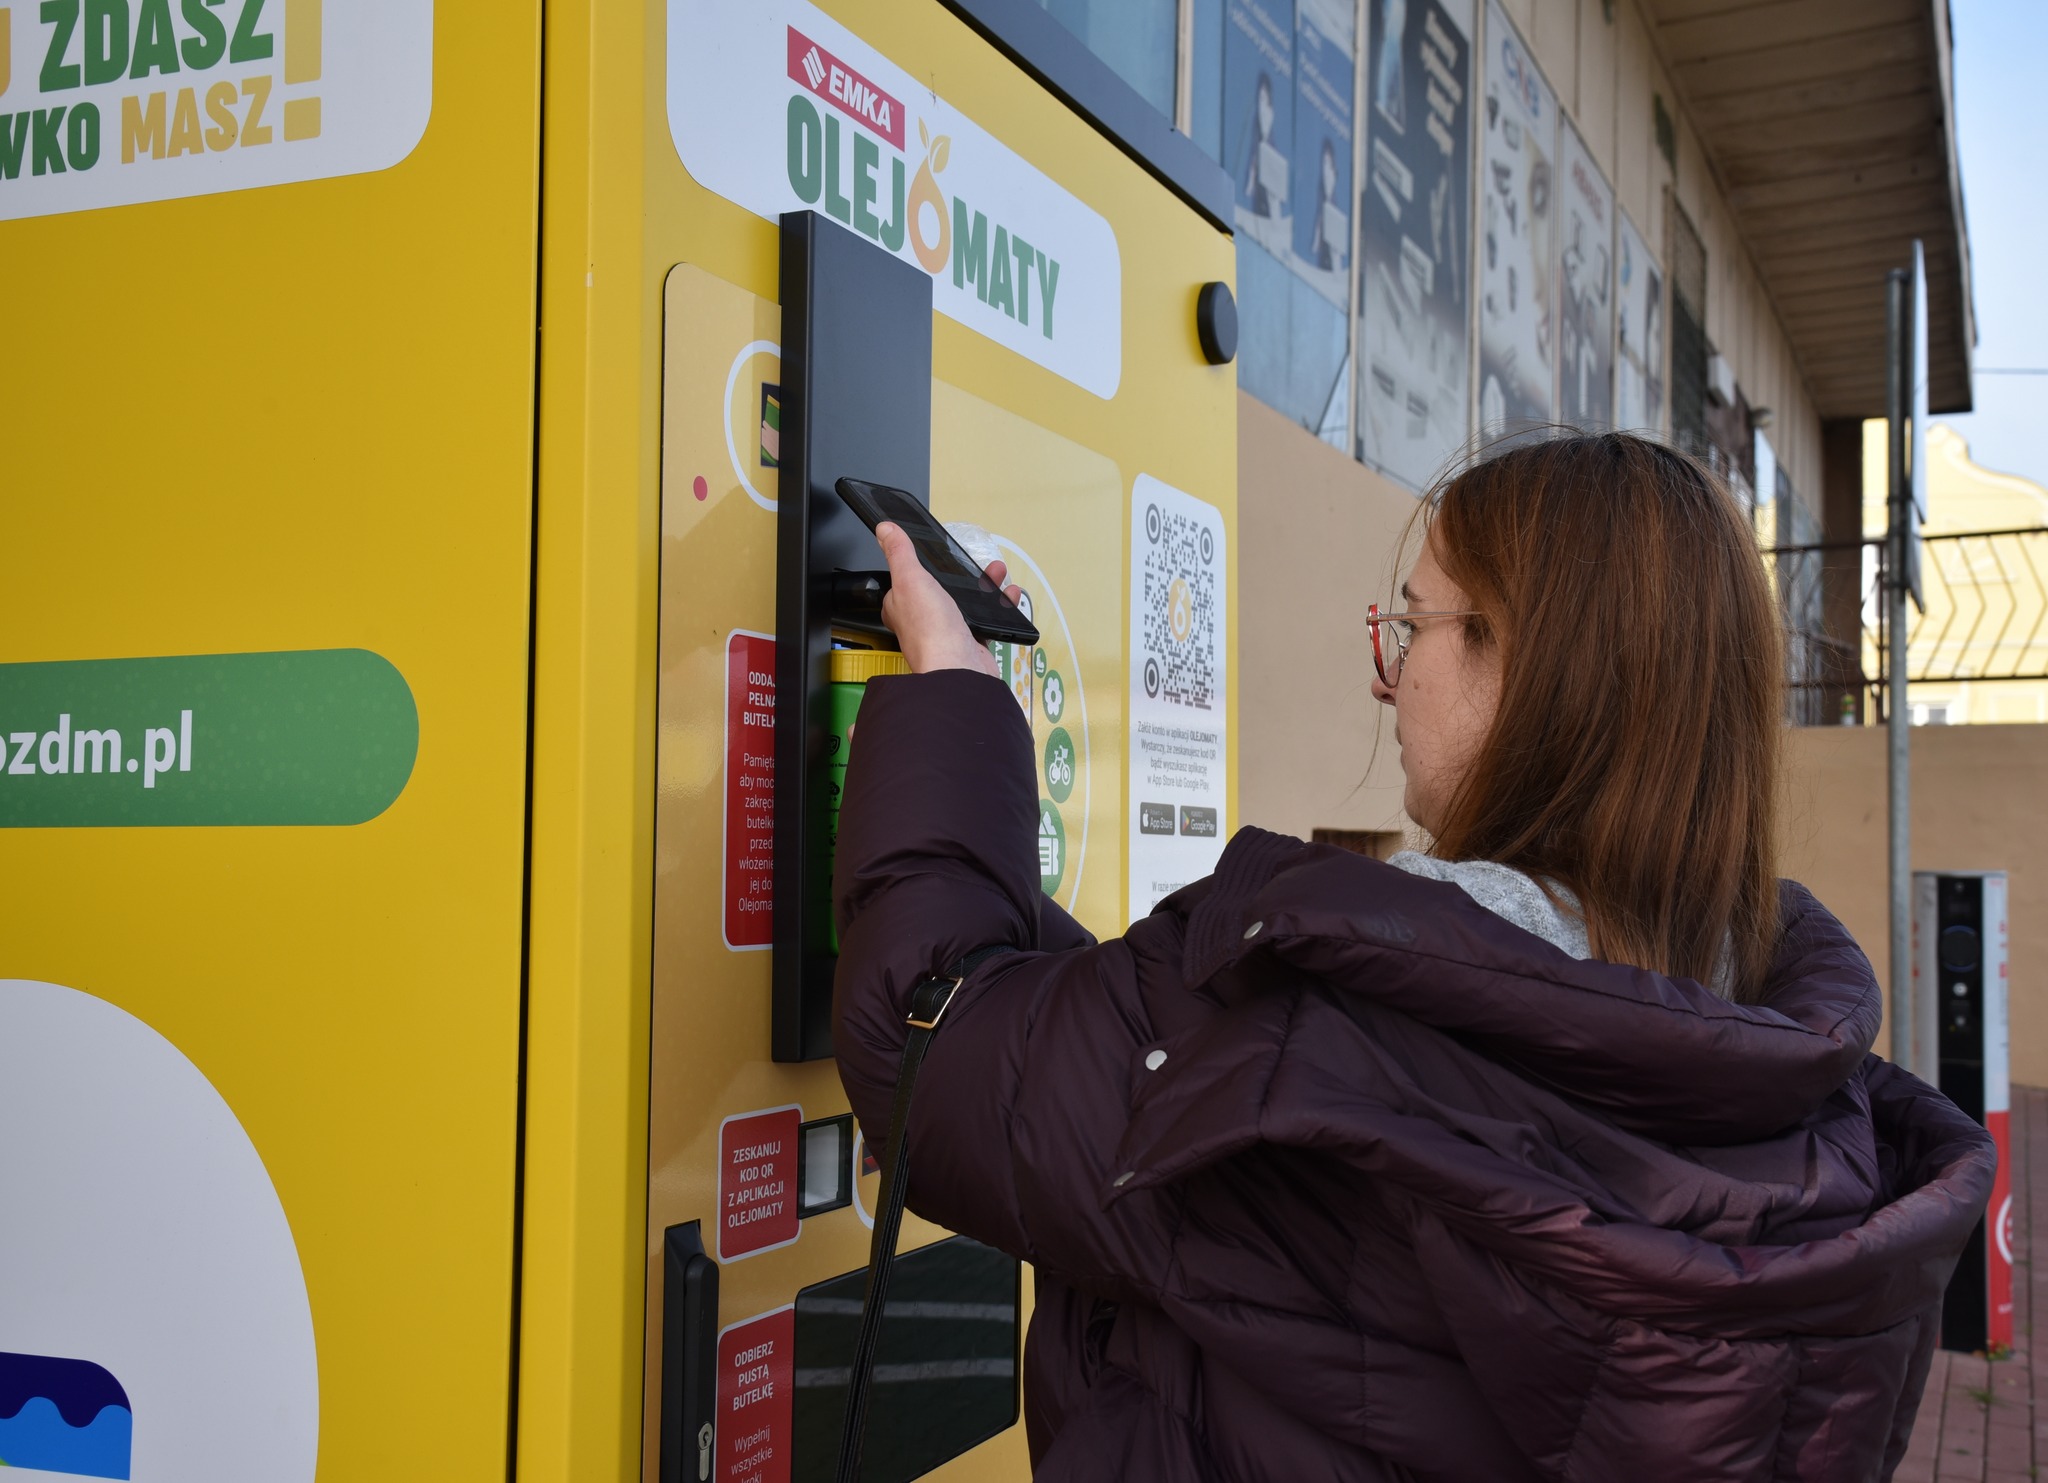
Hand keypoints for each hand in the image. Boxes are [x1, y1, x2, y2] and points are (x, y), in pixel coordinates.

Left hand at [876, 522, 1023, 674]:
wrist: (959, 668)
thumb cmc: (930, 631)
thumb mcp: (911, 579)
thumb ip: (899, 553)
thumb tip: (885, 529)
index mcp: (901, 607)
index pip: (903, 583)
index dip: (915, 569)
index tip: (929, 557)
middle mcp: (922, 621)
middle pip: (940, 590)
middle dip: (960, 574)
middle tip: (970, 562)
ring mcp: (948, 632)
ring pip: (965, 603)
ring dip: (984, 585)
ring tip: (996, 572)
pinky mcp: (971, 642)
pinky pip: (986, 619)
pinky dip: (999, 606)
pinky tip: (1007, 596)